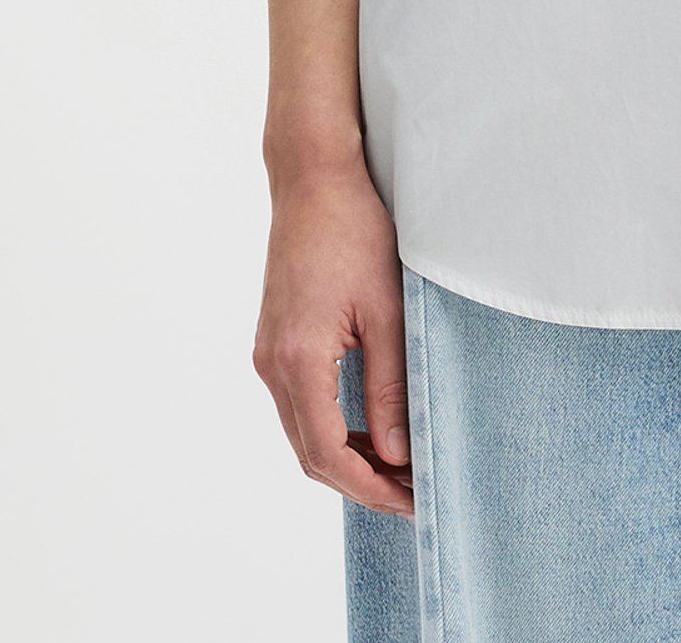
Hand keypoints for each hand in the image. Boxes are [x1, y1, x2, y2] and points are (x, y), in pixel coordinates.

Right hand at [253, 155, 413, 515]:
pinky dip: (333, 427)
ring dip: (346, 458)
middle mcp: (272, 364)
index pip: (329, 454)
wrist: (314, 179)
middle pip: (311, 454)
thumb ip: (388, 386)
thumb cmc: (354, 231)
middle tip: (412, 494)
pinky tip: (370, 429)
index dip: (370, 488)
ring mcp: (269, 353)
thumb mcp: (387, 311)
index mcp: (298, 361)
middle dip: (361, 483)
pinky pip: (300, 404)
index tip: (411, 501)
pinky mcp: (275, 341)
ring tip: (398, 468)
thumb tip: (396, 453)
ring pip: (303, 432)